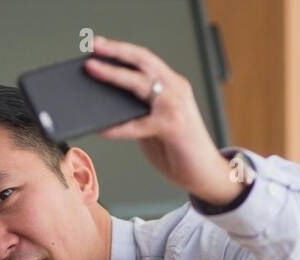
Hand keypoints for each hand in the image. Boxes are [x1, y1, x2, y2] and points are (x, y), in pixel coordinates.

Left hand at [84, 35, 241, 206]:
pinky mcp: (173, 126)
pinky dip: (117, 127)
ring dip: (113, 74)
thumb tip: (105, 108)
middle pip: (143, 61)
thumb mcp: (154, 127)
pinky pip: (137, 123)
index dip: (123, 50)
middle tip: (94, 46)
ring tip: (92, 69)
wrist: (206, 174)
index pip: (145, 60)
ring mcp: (176, 106)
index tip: (100, 45)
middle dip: (116, 51)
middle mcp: (176, 89)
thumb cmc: (179, 151)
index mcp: (172, 86)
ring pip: (140, 83)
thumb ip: (137, 114)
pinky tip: (101, 129)